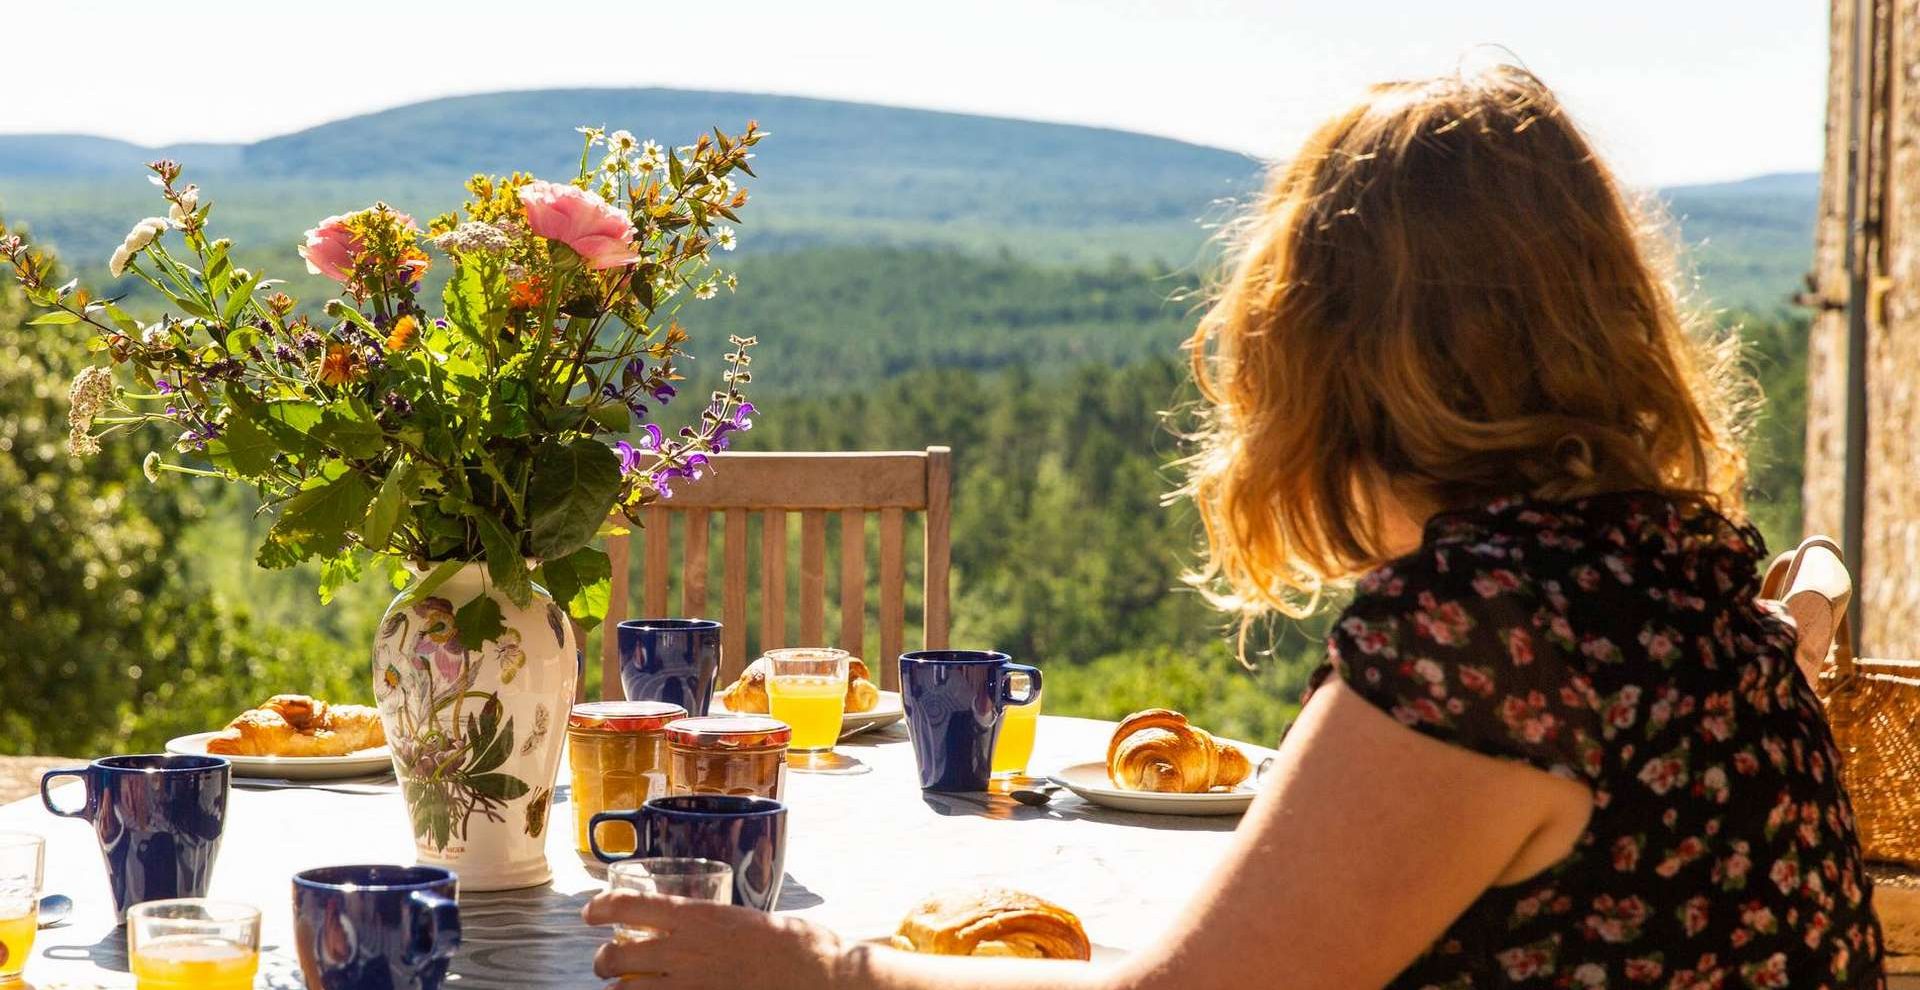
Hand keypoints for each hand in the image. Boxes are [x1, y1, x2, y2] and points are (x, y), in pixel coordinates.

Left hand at [582, 889, 844, 989]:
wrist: (815, 974)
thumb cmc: (790, 942)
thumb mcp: (742, 918)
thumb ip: (708, 924)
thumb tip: (691, 927)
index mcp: (694, 914)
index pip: (626, 906)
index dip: (599, 909)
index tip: (590, 913)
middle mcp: (681, 948)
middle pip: (614, 955)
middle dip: (603, 961)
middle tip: (607, 961)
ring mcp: (686, 984)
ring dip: (617, 989)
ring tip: (621, 988)